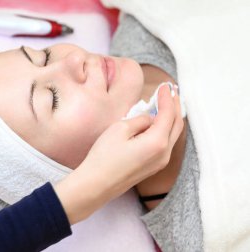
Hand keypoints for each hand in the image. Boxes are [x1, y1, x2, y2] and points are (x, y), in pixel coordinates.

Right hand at [55, 84, 183, 223]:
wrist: (96, 185)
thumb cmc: (104, 157)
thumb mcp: (119, 129)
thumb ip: (139, 120)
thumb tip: (149, 119)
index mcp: (157, 142)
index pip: (168, 114)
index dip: (167, 98)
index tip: (164, 86)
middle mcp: (164, 153)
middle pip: (177, 125)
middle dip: (175, 106)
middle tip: (171, 92)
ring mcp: (160, 162)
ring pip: (173, 135)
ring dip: (171, 118)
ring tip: (167, 104)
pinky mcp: (153, 167)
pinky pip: (165, 144)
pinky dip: (166, 129)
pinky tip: (158, 123)